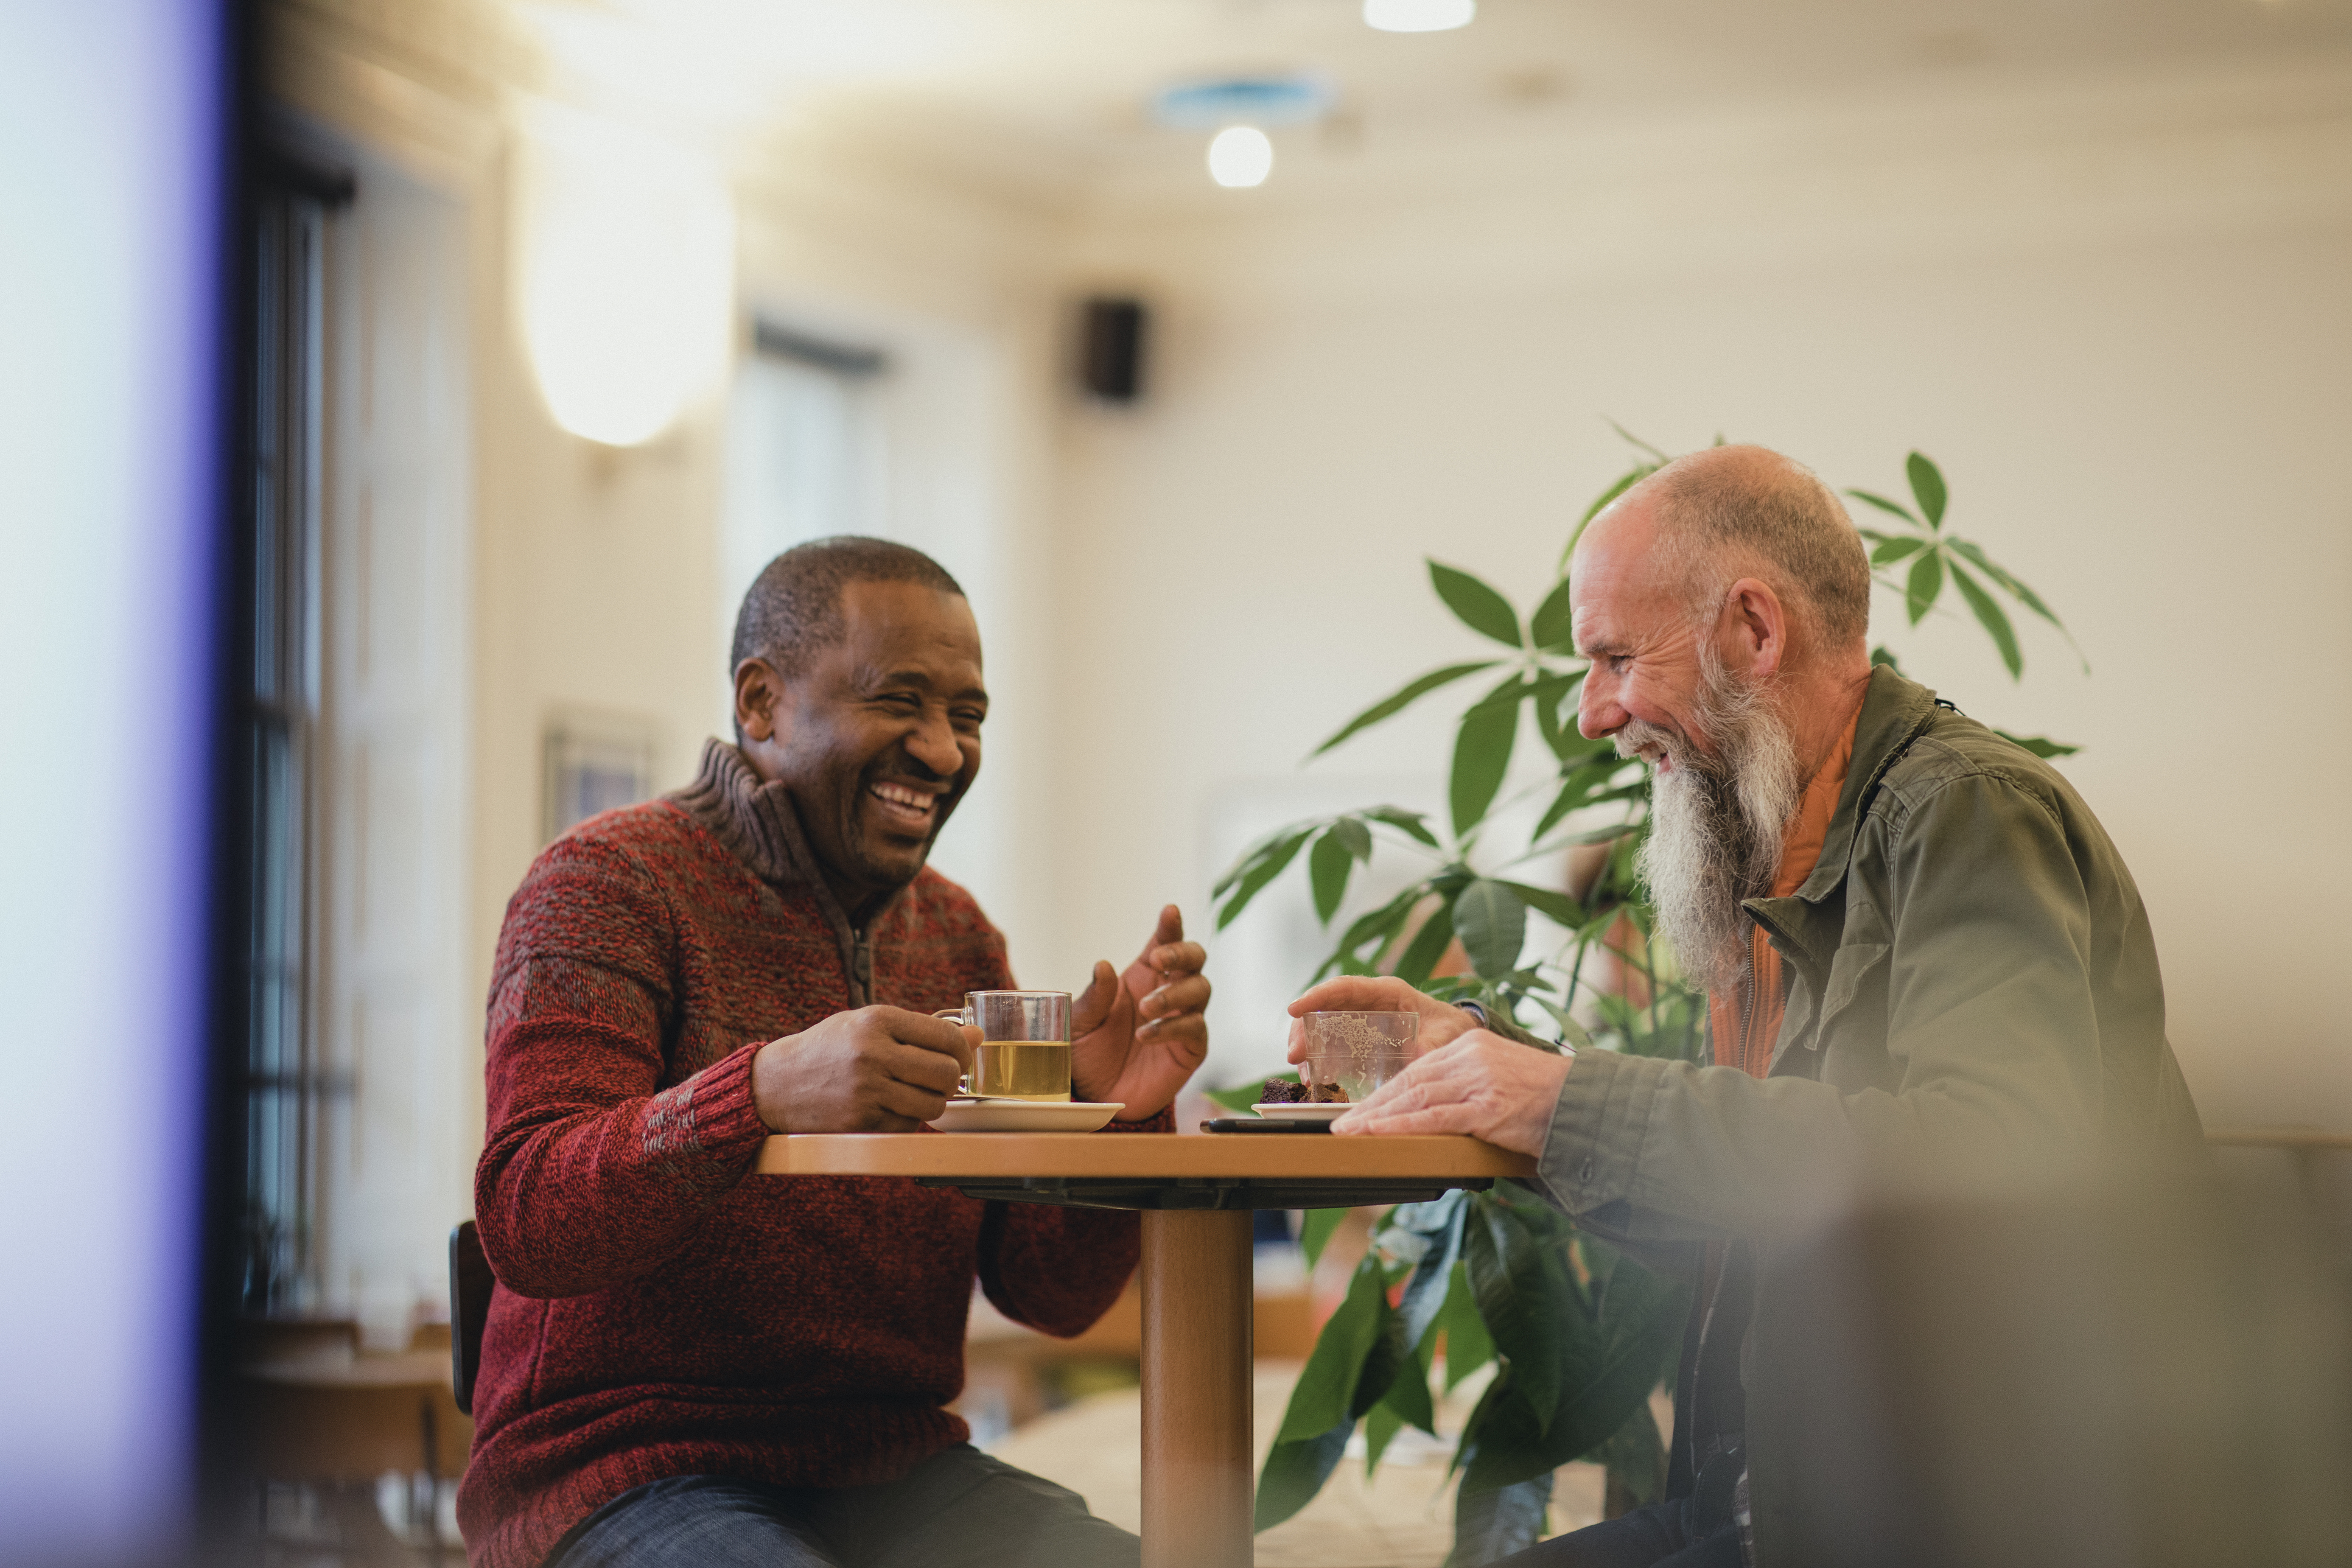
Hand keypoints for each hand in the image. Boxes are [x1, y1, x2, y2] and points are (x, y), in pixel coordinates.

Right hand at [752, 1006, 977, 1132]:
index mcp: (877, 1020)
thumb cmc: (830, 1049)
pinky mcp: (860, 1122)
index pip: (947, 1037)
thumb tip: (979, 1035)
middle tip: (942, 1079)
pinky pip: (908, 1126)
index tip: (960, 1057)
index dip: (963, 1050)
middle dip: (952, 1079)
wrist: (775, 1084)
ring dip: (932, 1102)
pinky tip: (888, 1107)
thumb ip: (923, 1029)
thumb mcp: (869, 1024)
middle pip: (946, 1073)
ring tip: (914, 1093)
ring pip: (933, 1104)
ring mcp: (866, 1090)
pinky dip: (907, 1119)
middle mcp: (872, 1053)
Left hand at [1071, 905, 1209, 1121]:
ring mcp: (1183, 1018)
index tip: (1169, 911)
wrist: (1096, 1095)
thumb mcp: (1079, 1022)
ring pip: (1201, 989)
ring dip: (1174, 993)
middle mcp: (1168, 991)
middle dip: (1183, 952)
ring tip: (1146, 1008)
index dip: (1170, 925)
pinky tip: (1146, 1034)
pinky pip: (1195, 1028)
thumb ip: (1094, 997)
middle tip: (1160, 959)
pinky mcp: (1190, 1048)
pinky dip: (1173, 1027)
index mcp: (1143, 975)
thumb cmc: (1089, 1051)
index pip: (1164, 942)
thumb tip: (1104, 966)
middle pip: (1195, 958)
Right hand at [1285, 975, 1474, 1064]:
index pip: (1345, 987)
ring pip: (1323, 1027)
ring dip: (1307, 1047)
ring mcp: (1361, 1021)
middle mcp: (1368, 1003)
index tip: (1295, 1008)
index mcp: (1387, 992)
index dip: (1317, 995)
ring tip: (1302, 1073)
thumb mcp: (1446, 1035)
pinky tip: (1316, 1079)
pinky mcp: (1359, 1040)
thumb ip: (1433, 1044)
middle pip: (1325, 1008)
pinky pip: (1332, 1045)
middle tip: (1294, 1055)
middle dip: (1303, 1028)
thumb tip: (1416, 1056)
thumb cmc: (1451, 1029)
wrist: (1458, 1038)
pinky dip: (1320, 1060)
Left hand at [1330, 1030, 1570, 1155]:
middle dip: (1373, 1106)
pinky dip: (1402, 1127)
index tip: (1360, 1110)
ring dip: (1378, 1118)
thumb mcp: (1499, 1083)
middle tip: (1342, 1124)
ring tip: (1350, 1133)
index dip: (1385, 1093)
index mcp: (1471, 1047)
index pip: (1417, 1070)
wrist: (1585, 1104)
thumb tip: (1428, 1115)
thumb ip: (1465, 1091)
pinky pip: (1435, 1117)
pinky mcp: (1488, 1106)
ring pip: (1416, 1099)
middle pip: (1410, 1082)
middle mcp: (1471, 1057)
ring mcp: (1479, 1081)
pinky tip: (1378, 1134)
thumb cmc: (1544, 1102)